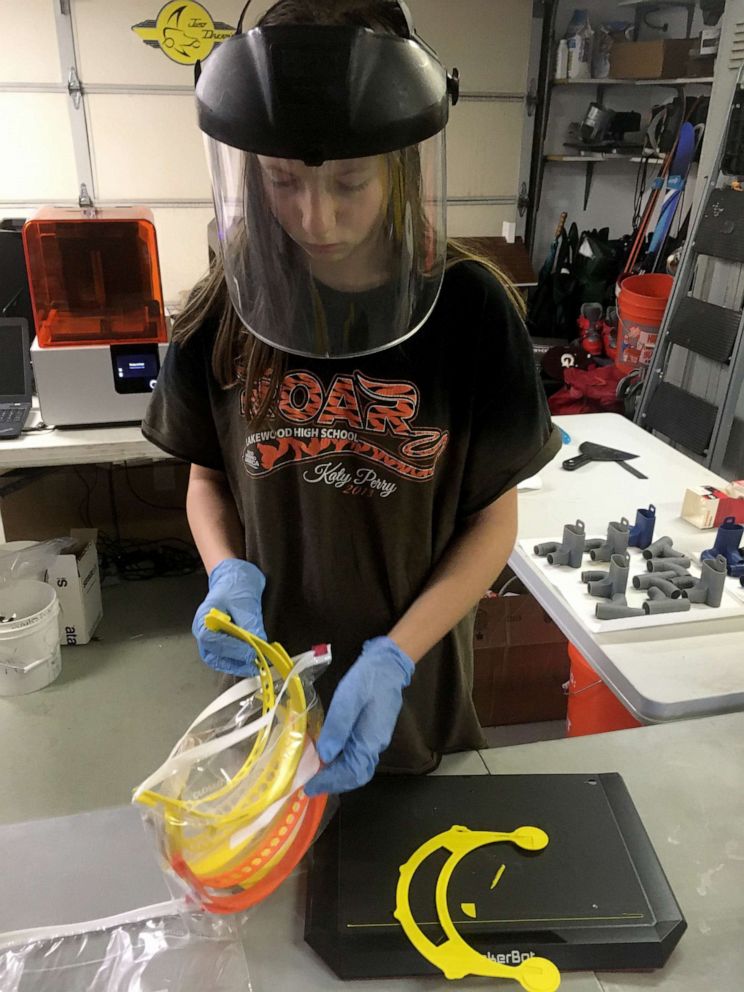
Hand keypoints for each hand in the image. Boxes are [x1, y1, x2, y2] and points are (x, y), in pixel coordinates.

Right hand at [192, 559, 265, 675]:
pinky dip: (237, 662)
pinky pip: (226, 658)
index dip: (230, 648)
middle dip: (235, 660)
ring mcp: (211, 639)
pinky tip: (250, 662)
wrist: (234, 577)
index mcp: (203, 618)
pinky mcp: (221, 643)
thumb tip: (259, 641)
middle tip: (255, 661)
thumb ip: (250, 622)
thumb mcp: (244, 600)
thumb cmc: (235, 585)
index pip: (211, 639)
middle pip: (214, 654)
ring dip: (236, 665)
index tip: (249, 651)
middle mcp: (203, 632)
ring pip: (219, 660)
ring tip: (254, 665)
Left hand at [305, 637, 413, 795]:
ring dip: (337, 774)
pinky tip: (328, 755)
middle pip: (355, 774)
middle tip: (310, 785)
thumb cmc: (368, 679)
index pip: (351, 773)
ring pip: (356, 766)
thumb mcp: (348, 699)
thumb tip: (325, 756)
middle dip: (333, 782)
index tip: (310, 787)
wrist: (388, 663)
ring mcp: (374, 738)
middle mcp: (374, 744)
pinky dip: (341, 762)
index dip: (331, 782)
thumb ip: (338, 728)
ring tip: (316, 773)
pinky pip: (356, 755)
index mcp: (370, 740)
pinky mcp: (371, 731)